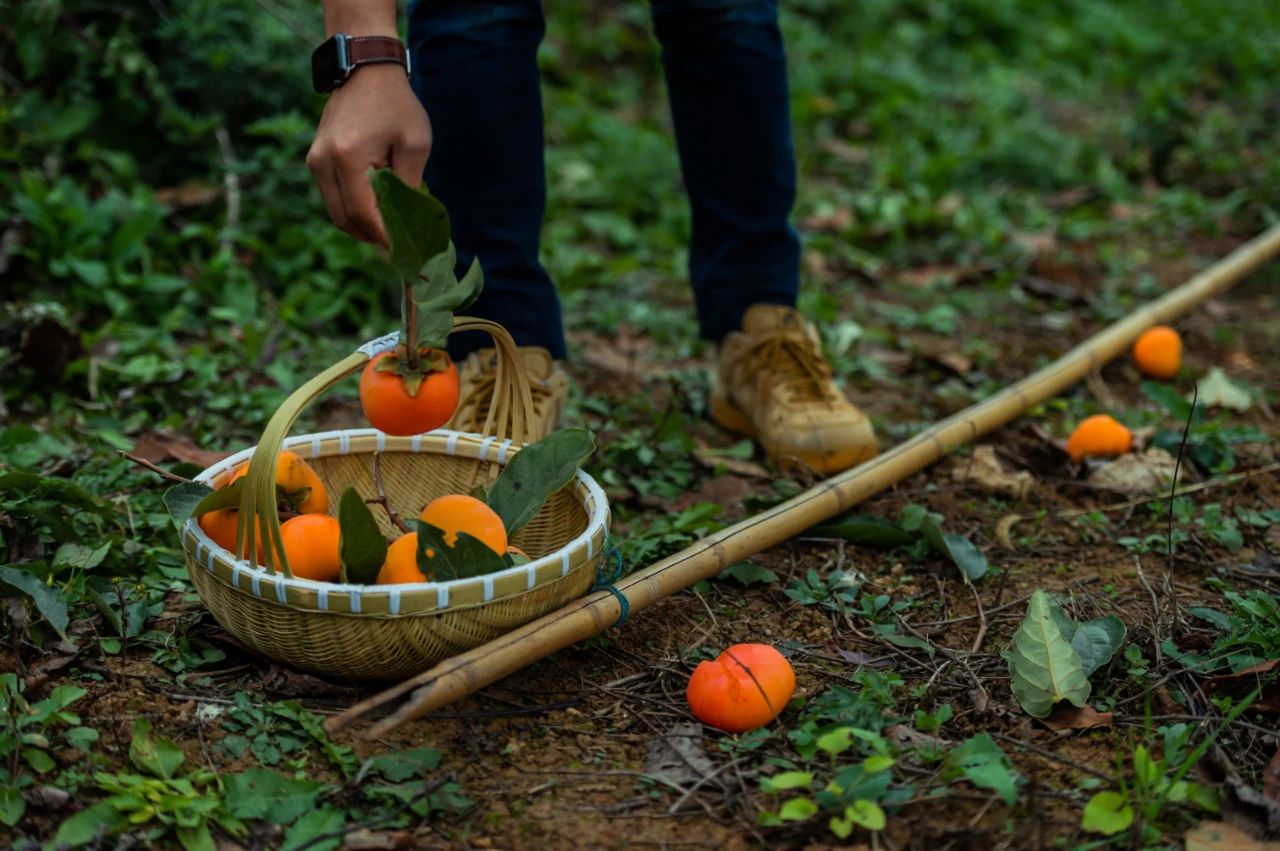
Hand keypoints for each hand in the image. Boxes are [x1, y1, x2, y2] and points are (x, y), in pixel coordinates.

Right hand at [307, 64, 431, 246]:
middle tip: (400, 246)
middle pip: (345, 220)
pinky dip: (353, 211)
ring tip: (390, 230)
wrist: (365, 69)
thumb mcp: (414, 144)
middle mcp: (323, 162)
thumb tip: (406, 223)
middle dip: (372, 238)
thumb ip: (409, 186)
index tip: (406, 252)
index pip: (363, 214)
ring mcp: (315, 161)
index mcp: (348, 157)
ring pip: (336, 213)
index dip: (384, 238)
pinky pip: (333, 198)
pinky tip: (376, 211)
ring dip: (362, 227)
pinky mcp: (315, 160)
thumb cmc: (396, 105)